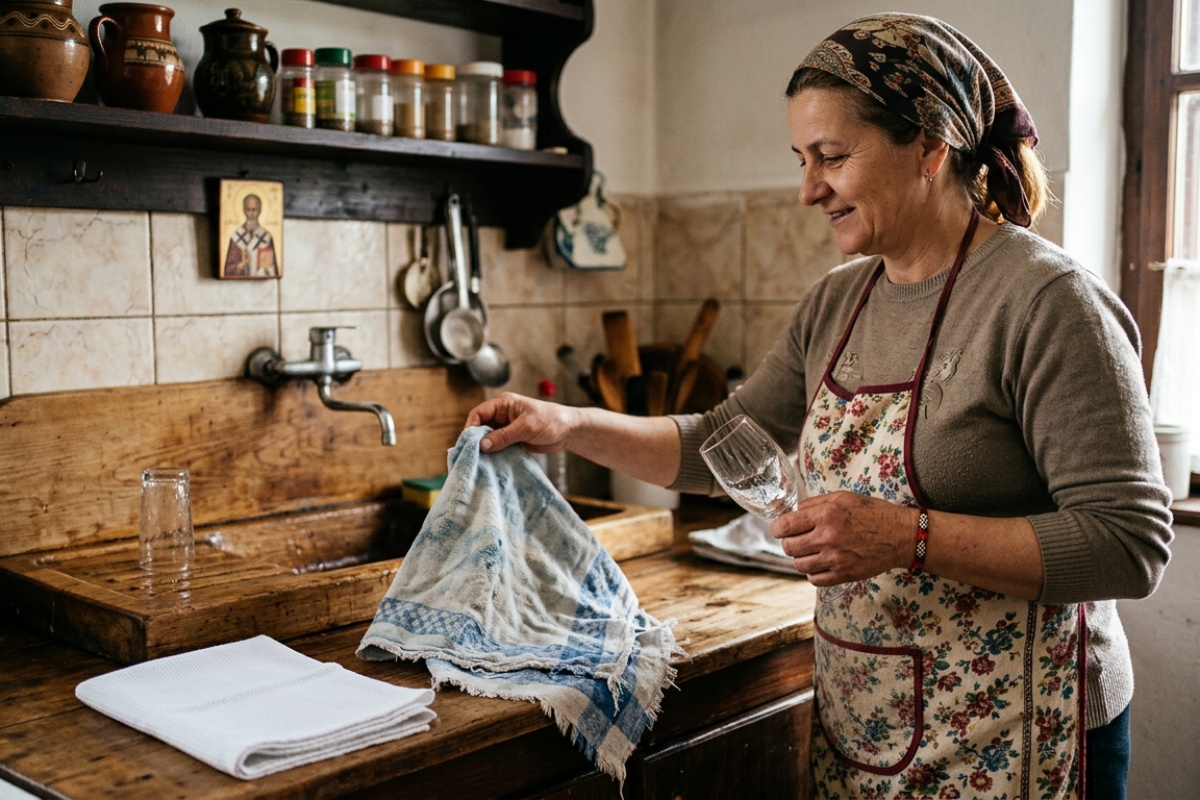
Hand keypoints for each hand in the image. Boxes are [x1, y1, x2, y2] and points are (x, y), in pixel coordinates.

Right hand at [465, 392, 576, 454]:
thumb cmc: (551, 421)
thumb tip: (482, 446)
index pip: (479, 413)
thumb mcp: (527, 427)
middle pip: (481, 427)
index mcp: (504, 404)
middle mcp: (502, 415)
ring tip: (478, 462)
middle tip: (470, 455)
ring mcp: (507, 429)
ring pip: (488, 439)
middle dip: (476, 440)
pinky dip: (494, 455)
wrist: (569, 431)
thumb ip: (504, 436)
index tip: (467, 442)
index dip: (471, 426)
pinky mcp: (512, 441)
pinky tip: (490, 464)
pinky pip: (498, 447)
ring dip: (485, 449)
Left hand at [769, 491, 912, 586]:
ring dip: (801, 558)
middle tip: (797, 539)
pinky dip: (813, 573)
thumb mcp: (843, 497)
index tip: (779, 529)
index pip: (784, 526)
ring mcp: (835, 559)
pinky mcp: (844, 575)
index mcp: (826, 514)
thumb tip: (793, 512)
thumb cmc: (872, 513)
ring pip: (799, 565)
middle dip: (789, 543)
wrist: (900, 535)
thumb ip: (814, 503)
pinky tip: (821, 563)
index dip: (777, 528)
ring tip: (812, 551)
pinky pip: (814, 580)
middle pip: (788, 547)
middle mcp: (828, 537)